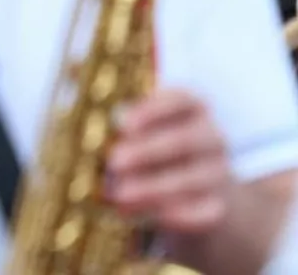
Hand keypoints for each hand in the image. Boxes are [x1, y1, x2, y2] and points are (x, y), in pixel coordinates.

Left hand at [105, 88, 233, 236]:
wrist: (196, 193)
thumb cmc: (152, 147)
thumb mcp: (139, 123)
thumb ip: (112, 106)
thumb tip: (77, 79)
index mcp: (192, 107)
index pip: (181, 99)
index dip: (153, 110)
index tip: (123, 123)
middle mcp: (212, 136)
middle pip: (183, 140)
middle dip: (146, 152)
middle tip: (114, 161)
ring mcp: (220, 172)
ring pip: (191, 179)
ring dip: (153, 188)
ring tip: (119, 196)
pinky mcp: (220, 207)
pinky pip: (204, 212)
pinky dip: (179, 215)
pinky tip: (153, 217)